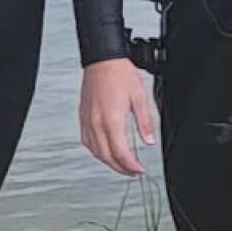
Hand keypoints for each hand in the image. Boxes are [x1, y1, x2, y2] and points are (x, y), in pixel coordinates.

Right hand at [80, 58, 154, 176]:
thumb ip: (145, 122)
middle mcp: (96, 123)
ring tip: (120, 164)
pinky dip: (95, 151)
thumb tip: (149, 140)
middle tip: (132, 172)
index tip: (139, 170)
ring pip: (95, 151)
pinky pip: (86, 141)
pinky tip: (103, 150)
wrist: (102, 59)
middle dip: (120, 169)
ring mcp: (87, 120)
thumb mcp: (139, 97)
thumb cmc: (119, 73)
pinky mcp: (82, 116)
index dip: (131, 166)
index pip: (120, 153)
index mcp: (111, 120)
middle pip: (106, 157)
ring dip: (108, 162)